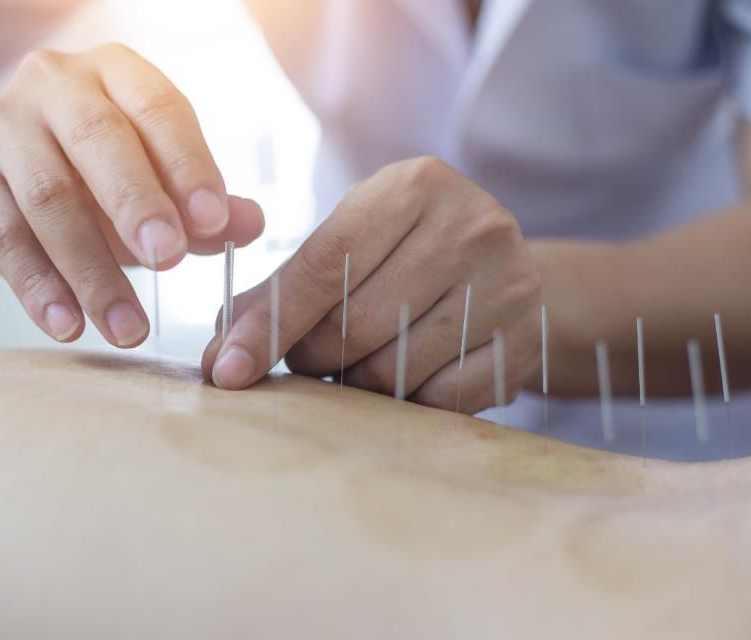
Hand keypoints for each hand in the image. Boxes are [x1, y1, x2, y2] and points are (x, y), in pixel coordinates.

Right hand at [0, 44, 263, 346]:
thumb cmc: (94, 178)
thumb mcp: (155, 184)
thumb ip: (203, 206)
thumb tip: (251, 225)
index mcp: (114, 74)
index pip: (158, 108)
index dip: (189, 164)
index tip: (214, 222)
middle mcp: (52, 87)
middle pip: (97, 141)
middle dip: (137, 204)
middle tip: (169, 261)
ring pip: (49, 199)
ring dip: (94, 270)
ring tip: (129, 328)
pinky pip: (6, 239)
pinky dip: (40, 288)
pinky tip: (70, 326)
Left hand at [201, 157, 541, 412]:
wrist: (499, 267)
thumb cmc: (406, 253)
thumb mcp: (351, 242)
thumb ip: (284, 289)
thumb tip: (223, 354)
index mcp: (413, 186)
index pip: (323, 266)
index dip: (269, 324)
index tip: (228, 370)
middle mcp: (471, 224)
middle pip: (355, 325)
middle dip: (314, 357)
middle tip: (310, 359)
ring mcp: (509, 282)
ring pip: (394, 370)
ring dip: (358, 384)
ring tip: (358, 365)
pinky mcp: (528, 339)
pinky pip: (441, 401)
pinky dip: (409, 403)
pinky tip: (407, 377)